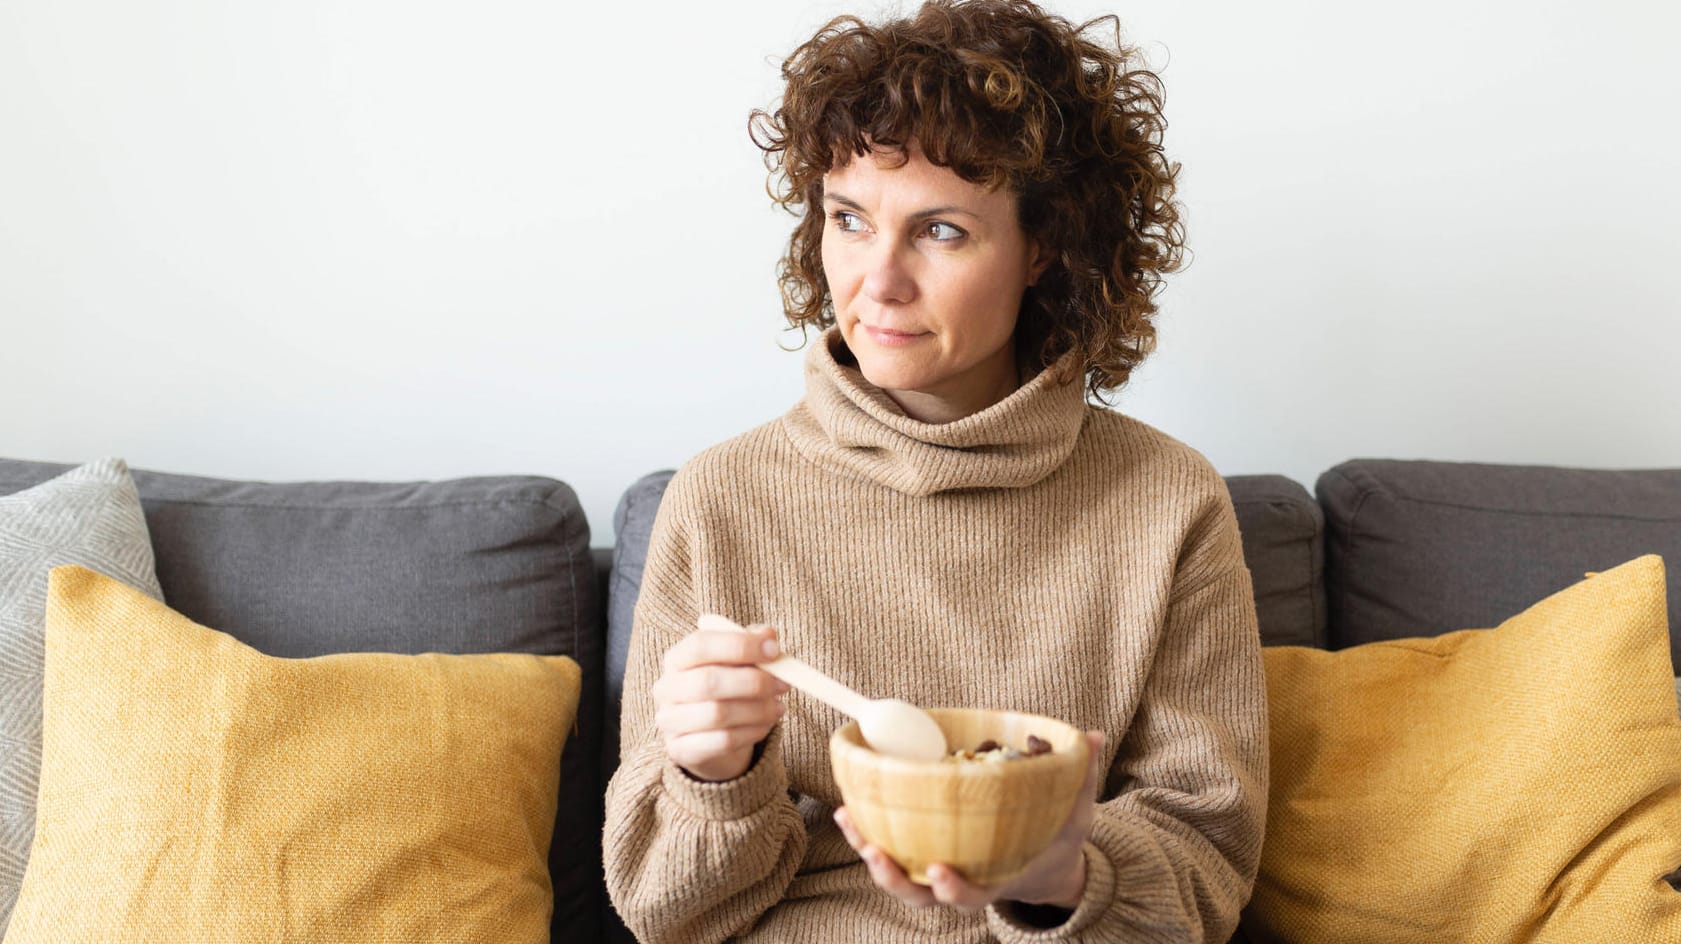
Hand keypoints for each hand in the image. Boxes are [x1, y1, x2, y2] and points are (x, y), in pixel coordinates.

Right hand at [651, 622, 789, 781]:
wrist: (709, 736)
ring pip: (717, 714)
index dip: (739, 645)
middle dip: (753, 682)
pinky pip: (723, 741)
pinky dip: (752, 732)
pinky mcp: (681, 750)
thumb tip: (768, 635)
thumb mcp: (738, 662)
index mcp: (677, 658)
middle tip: (783, 684)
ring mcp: (670, 721)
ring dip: (757, 709)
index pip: (701, 645)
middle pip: (707, 682)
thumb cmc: (726, 689)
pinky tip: (765, 725)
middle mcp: (666, 688)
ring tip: (778, 707)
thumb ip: (752, 644)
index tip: (774, 650)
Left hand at [834, 730, 1104, 912]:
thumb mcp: (1077, 813)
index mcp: (996, 881)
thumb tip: (1095, 737)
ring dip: (868, 851)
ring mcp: (934, 872)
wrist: (1040, 864)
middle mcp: (959, 883)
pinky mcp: (918, 853)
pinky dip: (864, 831)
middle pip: (918, 894)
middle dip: (893, 877)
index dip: (952, 888)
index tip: (938, 870)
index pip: (970, 895)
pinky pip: (887, 848)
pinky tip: (847, 807)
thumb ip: (1081, 777)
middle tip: (876, 852)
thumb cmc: (1055, 837)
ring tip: (849, 820)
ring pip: (895, 875)